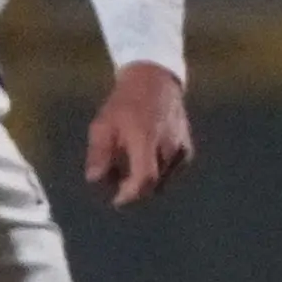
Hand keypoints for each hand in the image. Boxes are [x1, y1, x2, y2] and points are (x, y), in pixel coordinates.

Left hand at [82, 63, 192, 206]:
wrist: (155, 82)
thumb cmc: (124, 103)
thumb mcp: (103, 125)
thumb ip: (99, 153)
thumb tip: (94, 180)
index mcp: (145, 140)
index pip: (144, 179)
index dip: (130, 195)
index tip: (116, 200)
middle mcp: (168, 147)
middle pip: (153, 184)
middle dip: (134, 190)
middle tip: (117, 183)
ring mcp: (181, 149)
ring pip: (163, 180)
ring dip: (146, 181)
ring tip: (129, 168)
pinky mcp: (187, 150)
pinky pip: (172, 172)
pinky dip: (159, 173)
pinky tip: (146, 160)